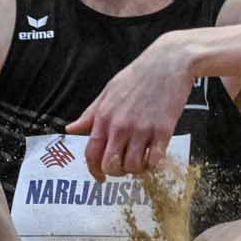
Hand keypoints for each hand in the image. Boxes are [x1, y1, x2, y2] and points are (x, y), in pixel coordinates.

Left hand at [66, 32, 194, 180]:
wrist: (170, 62)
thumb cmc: (138, 75)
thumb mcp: (108, 91)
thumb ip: (90, 114)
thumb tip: (71, 129)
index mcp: (104, 117)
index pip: (91, 154)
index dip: (94, 171)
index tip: (100, 178)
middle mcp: (120, 126)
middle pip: (111, 166)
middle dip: (117, 172)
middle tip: (125, 166)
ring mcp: (142, 129)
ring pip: (133, 167)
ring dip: (137, 168)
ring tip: (142, 158)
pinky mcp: (163, 131)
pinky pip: (155, 160)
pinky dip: (154, 163)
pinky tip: (156, 154)